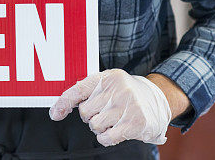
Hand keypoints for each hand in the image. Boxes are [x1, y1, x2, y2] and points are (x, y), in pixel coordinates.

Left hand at [48, 69, 171, 145]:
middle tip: (104, 112)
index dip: (63, 103)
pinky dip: (106, 138)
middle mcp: (117, 90)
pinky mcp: (136, 124)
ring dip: (100, 127)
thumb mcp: (108, 83)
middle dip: (91, 116)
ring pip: (95, 125)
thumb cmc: (126, 92)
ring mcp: (128, 107)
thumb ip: (86, 91)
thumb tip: (58, 110)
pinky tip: (115, 131)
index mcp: (107, 77)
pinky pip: (107, 137)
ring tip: (113, 120)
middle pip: (85, 112)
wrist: (159, 98)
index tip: (55, 114)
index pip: (78, 90)